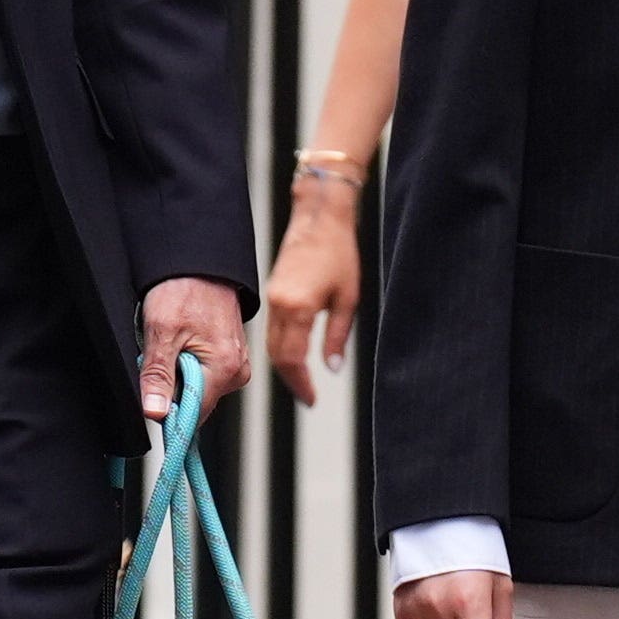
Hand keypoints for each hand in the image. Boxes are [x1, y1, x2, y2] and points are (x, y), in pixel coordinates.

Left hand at [139, 277, 251, 425]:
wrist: (199, 262)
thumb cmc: (184, 288)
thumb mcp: (161, 332)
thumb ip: (158, 376)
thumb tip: (155, 412)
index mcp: (225, 369)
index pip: (194, 414)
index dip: (169, 409)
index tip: (153, 394)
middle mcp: (237, 370)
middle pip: (196, 401)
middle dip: (172, 386)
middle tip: (161, 355)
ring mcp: (236, 363)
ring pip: (198, 387)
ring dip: (178, 373)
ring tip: (172, 343)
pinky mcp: (230, 356)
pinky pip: (204, 373)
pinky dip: (187, 363)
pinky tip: (182, 342)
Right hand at [260, 191, 363, 405]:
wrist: (320, 219)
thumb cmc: (339, 253)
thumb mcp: (348, 299)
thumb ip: (338, 337)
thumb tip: (333, 367)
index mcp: (298, 308)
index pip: (293, 359)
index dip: (301, 384)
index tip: (312, 399)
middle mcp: (279, 305)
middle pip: (276, 356)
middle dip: (291, 380)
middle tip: (307, 396)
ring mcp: (272, 298)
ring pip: (270, 344)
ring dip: (284, 365)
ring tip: (302, 381)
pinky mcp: (272, 291)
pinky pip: (271, 329)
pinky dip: (280, 347)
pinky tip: (294, 354)